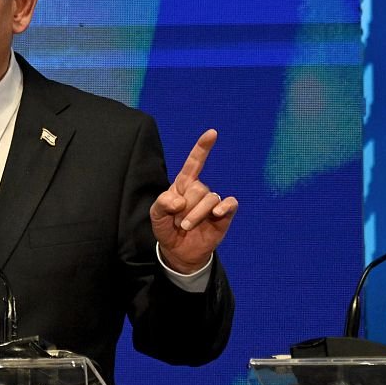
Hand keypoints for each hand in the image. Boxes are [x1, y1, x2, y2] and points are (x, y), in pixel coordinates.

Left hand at [149, 129, 237, 273]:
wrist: (178, 251)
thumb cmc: (167, 228)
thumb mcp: (156, 215)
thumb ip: (161, 204)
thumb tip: (179, 201)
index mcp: (182, 185)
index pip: (193, 163)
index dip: (202, 148)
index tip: (212, 133)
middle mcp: (199, 190)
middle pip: (198, 187)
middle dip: (185, 207)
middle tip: (178, 222)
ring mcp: (212, 202)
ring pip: (210, 198)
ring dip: (195, 214)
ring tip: (186, 227)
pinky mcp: (224, 215)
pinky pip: (229, 204)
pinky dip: (224, 207)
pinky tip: (216, 214)